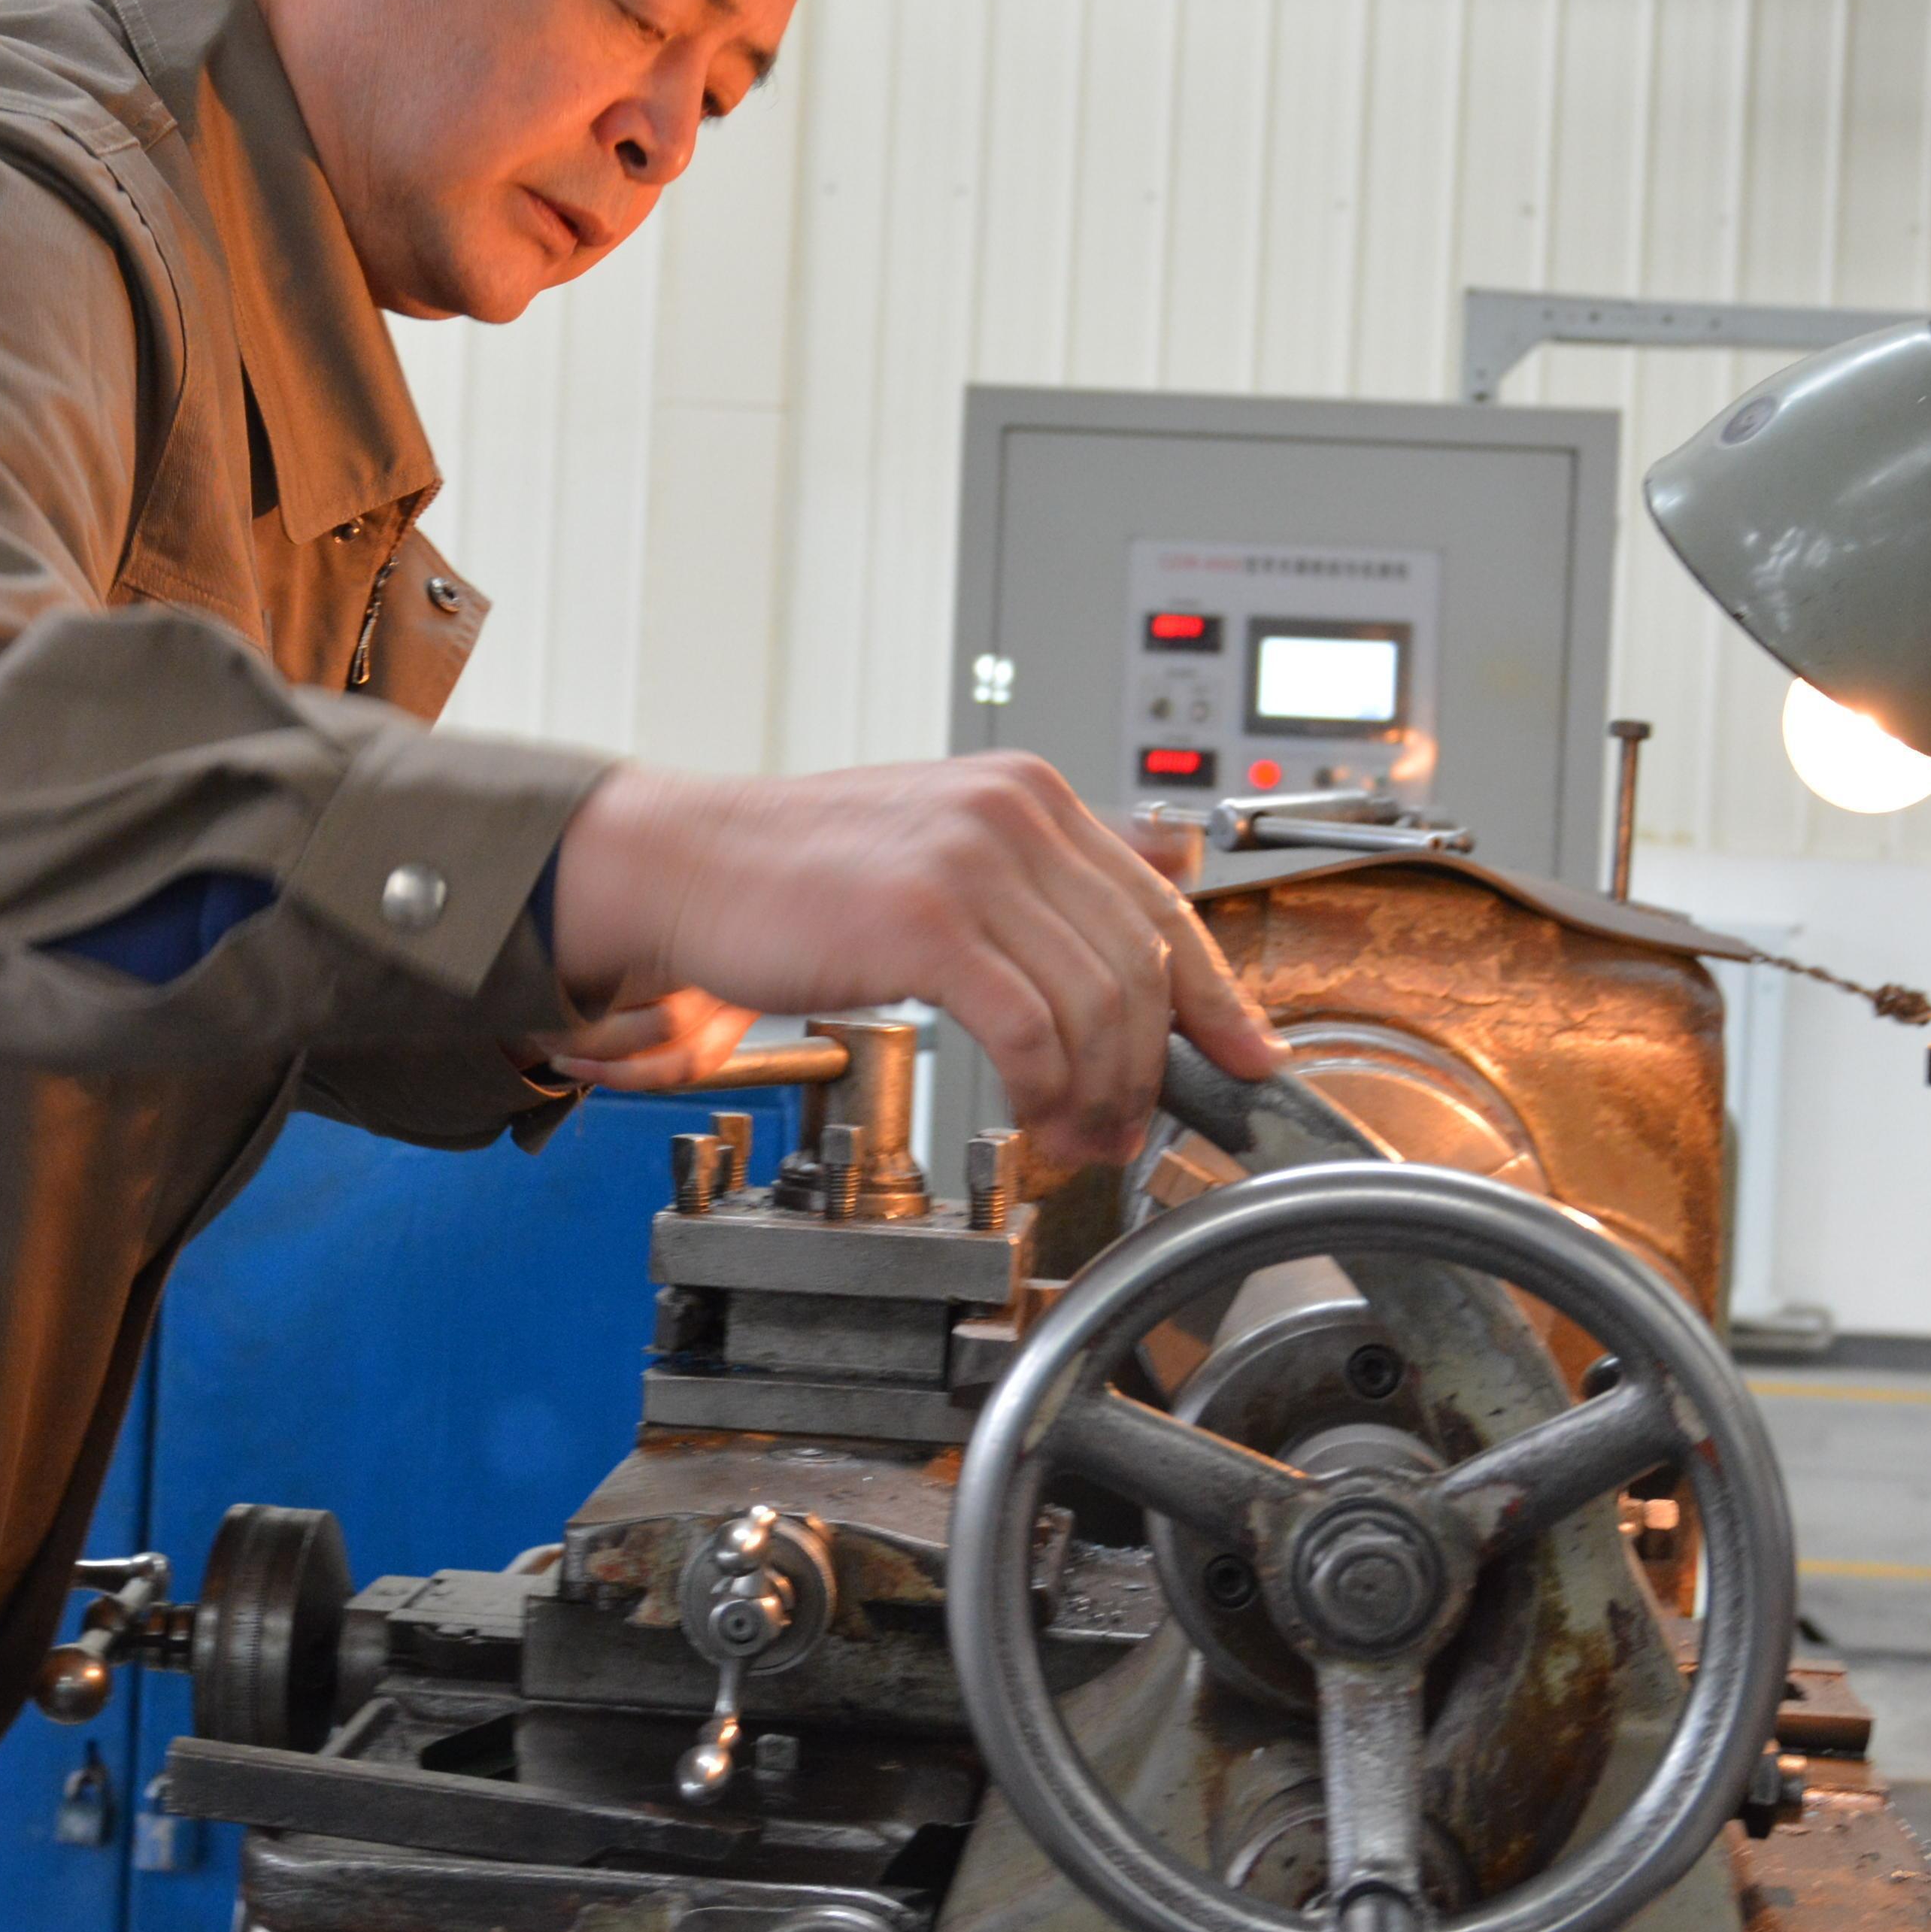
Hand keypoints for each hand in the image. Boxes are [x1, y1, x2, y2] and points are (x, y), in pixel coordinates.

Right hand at [550, 755, 1282, 1164]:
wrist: (681, 864)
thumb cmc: (797, 873)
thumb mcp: (938, 848)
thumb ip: (1030, 883)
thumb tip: (1126, 939)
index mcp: (1029, 794)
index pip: (1164, 900)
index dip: (1218, 993)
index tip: (1249, 1055)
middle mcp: (1015, 813)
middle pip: (1142, 963)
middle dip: (1154, 1068)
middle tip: (1133, 1131)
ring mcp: (972, 861)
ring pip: (1097, 1002)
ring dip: (1103, 1092)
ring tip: (1081, 1137)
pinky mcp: (927, 920)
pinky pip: (1032, 1026)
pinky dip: (1049, 1088)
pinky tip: (1036, 1117)